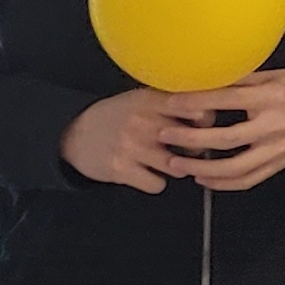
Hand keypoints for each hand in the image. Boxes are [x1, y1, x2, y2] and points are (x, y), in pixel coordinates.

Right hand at [61, 88, 197, 192]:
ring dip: (175, 168)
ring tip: (163, 161)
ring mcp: (131, 147)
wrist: (72, 134)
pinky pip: (158, 185)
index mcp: (150, 101)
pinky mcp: (121, 169)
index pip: (196, 111)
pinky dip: (155, 183)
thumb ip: (171, 103)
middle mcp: (142, 122)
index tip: (201, 127)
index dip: (206, 122)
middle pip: (192, 143)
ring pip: (177, 168)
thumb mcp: (140, 100)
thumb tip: (212, 112)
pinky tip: (146, 173)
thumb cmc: (116, 117)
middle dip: (193, 150)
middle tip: (184, 150)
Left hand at [163, 69, 284, 190]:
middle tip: (165, 135)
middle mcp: (275, 126)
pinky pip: (248, 180)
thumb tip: (198, 79)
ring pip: (236, 167)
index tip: (171, 103)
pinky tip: (203, 179)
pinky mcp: (278, 165)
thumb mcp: (268, 75)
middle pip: (227, 138)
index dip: (197, 102)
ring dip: (202, 168)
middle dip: (191, 139)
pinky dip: (223, 183)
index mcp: (272, 98)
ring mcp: (278, 150)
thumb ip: (236, 81)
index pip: (229, 100)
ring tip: (177, 165)